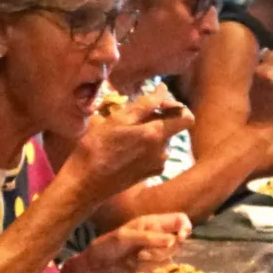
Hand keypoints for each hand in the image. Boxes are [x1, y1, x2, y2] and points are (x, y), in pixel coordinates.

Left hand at [65, 211, 192, 272]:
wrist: (98, 263)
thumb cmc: (108, 244)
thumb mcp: (126, 237)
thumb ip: (149, 237)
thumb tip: (173, 239)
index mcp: (154, 222)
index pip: (180, 219)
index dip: (185, 227)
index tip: (180, 238)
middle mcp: (159, 235)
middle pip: (178, 242)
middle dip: (162, 250)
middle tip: (142, 252)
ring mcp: (157, 250)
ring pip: (170, 256)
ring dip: (154, 260)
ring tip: (136, 258)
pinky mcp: (153, 264)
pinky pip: (161, 268)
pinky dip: (149, 268)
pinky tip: (135, 265)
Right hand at [69, 95, 188, 195]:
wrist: (86, 182)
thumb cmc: (97, 147)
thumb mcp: (118, 119)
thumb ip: (145, 104)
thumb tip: (164, 90)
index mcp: (156, 134)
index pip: (186, 117)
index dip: (175, 106)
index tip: (156, 103)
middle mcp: (163, 151)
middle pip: (173, 127)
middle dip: (158, 118)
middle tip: (133, 116)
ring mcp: (158, 164)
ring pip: (162, 139)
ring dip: (149, 131)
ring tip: (125, 133)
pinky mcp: (151, 173)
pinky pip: (156, 152)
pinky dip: (146, 145)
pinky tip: (126, 147)